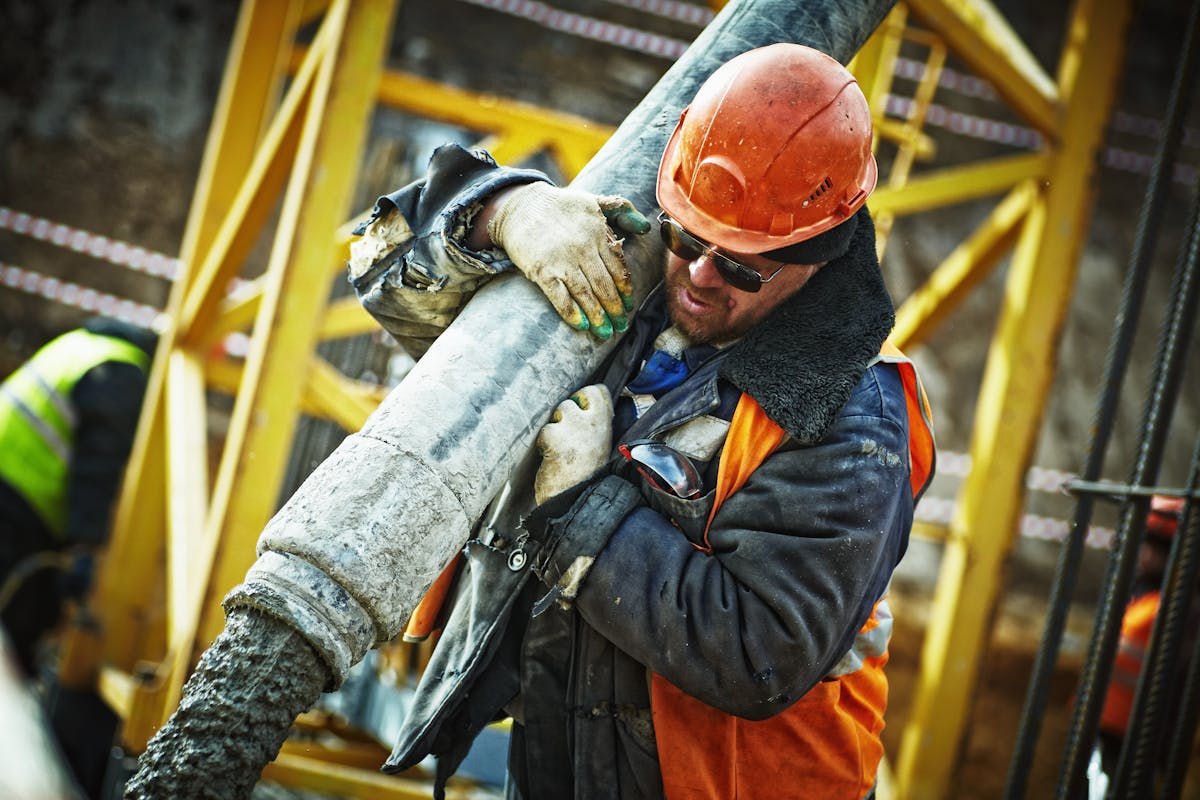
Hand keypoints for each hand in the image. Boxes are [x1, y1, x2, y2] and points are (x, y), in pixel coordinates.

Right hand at [487, 183, 648, 338]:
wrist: (521, 206)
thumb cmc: (561, 206)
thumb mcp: (594, 200)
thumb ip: (622, 210)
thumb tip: (646, 227)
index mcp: (598, 233)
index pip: (618, 268)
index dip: (625, 291)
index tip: (628, 306)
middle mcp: (583, 248)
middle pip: (604, 285)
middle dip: (615, 309)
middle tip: (620, 326)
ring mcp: (561, 261)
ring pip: (585, 294)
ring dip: (598, 316)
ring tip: (605, 332)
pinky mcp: (541, 271)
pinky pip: (559, 297)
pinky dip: (571, 313)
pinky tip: (581, 325)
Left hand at [534, 384, 613, 504]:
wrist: (578, 502)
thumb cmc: (588, 477)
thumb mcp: (601, 447)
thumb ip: (594, 427)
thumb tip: (583, 409)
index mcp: (605, 425)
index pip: (597, 392)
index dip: (585, 399)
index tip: (581, 411)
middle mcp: (591, 422)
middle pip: (574, 399)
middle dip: (566, 413)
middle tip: (566, 435)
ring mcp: (573, 427)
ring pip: (558, 412)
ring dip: (555, 428)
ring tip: (559, 449)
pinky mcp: (554, 436)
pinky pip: (545, 431)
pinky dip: (544, 444)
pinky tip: (550, 458)